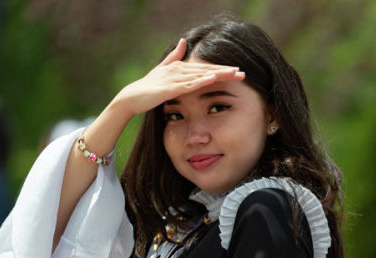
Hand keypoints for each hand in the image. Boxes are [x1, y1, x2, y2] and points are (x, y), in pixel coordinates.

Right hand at [111, 38, 245, 116]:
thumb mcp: (163, 71)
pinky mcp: (170, 88)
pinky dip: (201, 80)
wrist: (132, 97)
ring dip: (218, 74)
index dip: (222, 69)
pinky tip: (213, 78)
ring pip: (201, 75)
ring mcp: (175, 78)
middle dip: (225, 71)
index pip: (205, 68)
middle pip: (207, 70)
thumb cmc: (148, 86)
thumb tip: (183, 41)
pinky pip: (189, 84)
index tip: (237, 71)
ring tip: (234, 74)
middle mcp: (179, 70)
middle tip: (243, 73)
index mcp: (180, 67)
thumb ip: (174, 57)